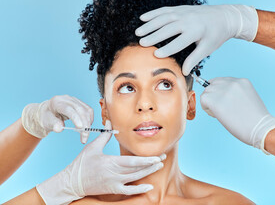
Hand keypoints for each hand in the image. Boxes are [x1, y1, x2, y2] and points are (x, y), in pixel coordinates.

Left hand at [21, 95, 92, 142]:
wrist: (48, 112)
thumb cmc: (47, 117)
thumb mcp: (46, 122)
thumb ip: (53, 124)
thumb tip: (59, 128)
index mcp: (57, 102)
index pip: (68, 109)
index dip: (75, 118)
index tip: (80, 128)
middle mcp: (67, 99)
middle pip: (80, 110)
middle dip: (85, 124)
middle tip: (84, 138)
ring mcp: (75, 100)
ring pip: (87, 110)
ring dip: (88, 123)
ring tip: (85, 135)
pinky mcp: (80, 103)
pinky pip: (89, 111)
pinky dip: (90, 120)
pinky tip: (87, 127)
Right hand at [36, 121, 165, 204]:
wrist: (72, 182)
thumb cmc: (81, 163)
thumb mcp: (92, 147)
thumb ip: (104, 135)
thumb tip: (110, 122)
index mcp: (110, 162)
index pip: (132, 162)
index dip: (146, 160)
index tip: (157, 156)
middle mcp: (114, 174)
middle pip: (137, 169)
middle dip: (151, 163)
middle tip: (163, 157)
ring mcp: (114, 183)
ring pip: (135, 178)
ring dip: (148, 173)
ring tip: (159, 166)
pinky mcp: (113, 189)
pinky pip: (128, 191)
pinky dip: (139, 189)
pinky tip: (149, 186)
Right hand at [135, 5, 257, 74]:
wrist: (225, 16)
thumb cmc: (216, 35)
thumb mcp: (207, 48)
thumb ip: (194, 59)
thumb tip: (184, 72)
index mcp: (196, 32)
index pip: (178, 42)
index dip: (167, 49)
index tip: (155, 55)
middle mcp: (188, 20)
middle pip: (167, 29)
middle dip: (153, 36)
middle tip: (141, 43)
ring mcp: (183, 12)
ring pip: (163, 18)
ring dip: (149, 25)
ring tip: (138, 32)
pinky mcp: (181, 8)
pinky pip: (164, 10)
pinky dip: (153, 13)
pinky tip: (143, 17)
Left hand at [200, 77, 274, 152]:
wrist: (260, 128)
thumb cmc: (256, 120)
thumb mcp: (249, 98)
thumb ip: (236, 94)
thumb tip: (222, 98)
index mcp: (242, 81)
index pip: (223, 81)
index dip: (221, 92)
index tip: (225, 102)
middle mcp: (232, 82)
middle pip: (213, 84)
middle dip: (214, 96)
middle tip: (222, 109)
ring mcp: (223, 90)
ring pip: (207, 92)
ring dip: (210, 102)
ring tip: (221, 113)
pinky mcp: (214, 99)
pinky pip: (203, 99)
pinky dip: (206, 108)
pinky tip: (216, 115)